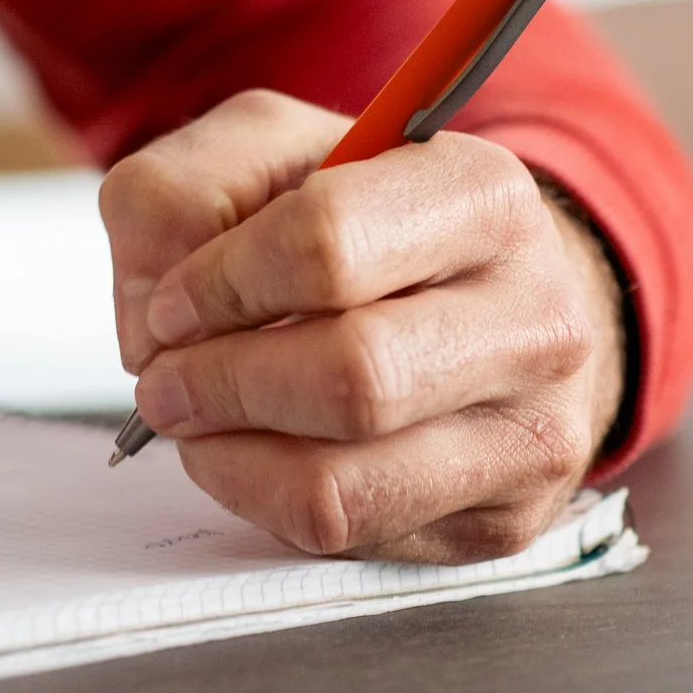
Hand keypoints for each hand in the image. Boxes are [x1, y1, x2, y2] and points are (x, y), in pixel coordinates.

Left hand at [100, 91, 624, 562]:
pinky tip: (252, 454)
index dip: (220, 283)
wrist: (493, 307)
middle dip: (220, 384)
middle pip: (349, 376)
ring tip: (198, 421)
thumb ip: (182, 192)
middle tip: (164, 382)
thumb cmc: (370, 231)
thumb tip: (155, 314)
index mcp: (483, 195)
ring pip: (340, 483)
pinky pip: (345, 536)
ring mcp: (533, 431)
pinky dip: (261, 500)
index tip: (172, 305)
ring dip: (227, 455)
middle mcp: (536, 317)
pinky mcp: (502, 519)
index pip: (329, 244)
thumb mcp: (269, 156)